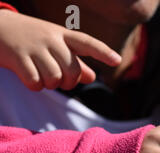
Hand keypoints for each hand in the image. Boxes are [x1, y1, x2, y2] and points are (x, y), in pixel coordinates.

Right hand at [0, 10, 121, 90]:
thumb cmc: (30, 38)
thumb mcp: (54, 45)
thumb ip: (74, 62)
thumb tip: (92, 78)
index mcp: (62, 35)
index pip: (87, 43)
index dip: (103, 52)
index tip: (117, 60)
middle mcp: (51, 38)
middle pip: (72, 71)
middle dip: (68, 83)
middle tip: (58, 80)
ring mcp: (34, 46)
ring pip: (55, 78)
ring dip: (49, 85)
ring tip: (41, 76)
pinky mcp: (17, 57)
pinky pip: (35, 82)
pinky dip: (34, 86)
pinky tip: (28, 78)